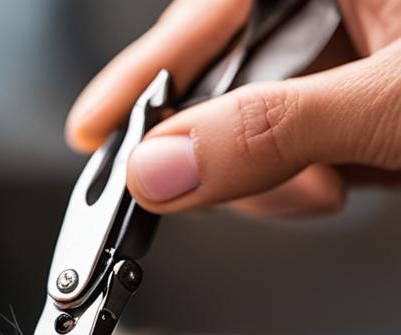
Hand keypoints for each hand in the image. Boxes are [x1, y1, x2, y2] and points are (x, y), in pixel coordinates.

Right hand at [66, 0, 400, 216]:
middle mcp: (331, 10)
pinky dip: (300, 182)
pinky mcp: (361, 108)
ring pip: (250, 124)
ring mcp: (352, 57)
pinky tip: (343, 182)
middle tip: (218, 188)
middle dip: (219, 145)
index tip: (91, 131)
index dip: (142, 72)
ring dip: (269, 178)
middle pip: (222, 74)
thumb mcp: (392, 102)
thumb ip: (272, 129)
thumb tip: (160, 167)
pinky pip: (294, 148)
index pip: (206, 11)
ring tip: (328, 186)